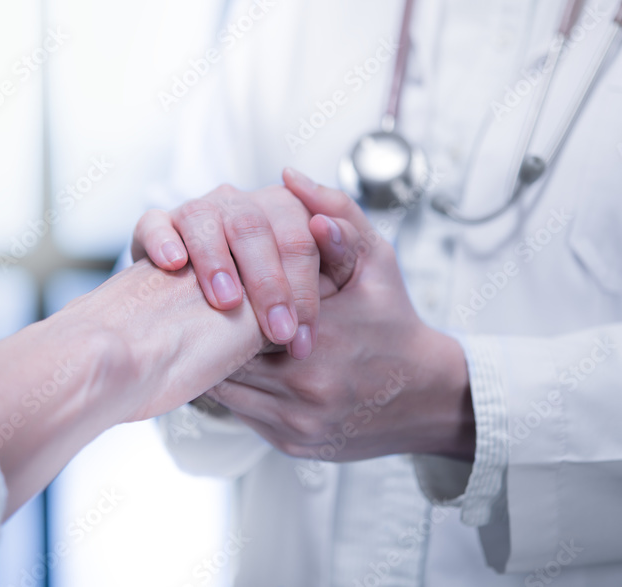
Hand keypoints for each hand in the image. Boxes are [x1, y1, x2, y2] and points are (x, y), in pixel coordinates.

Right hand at [132, 181, 320, 359]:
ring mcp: (196, 213)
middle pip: (254, 229)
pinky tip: (174, 264)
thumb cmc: (269, 307)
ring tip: (228, 303)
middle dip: (268, 283)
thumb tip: (332, 229)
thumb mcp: (319, 285)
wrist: (200, 321)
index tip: (303, 336)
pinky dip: (163, 240)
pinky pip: (154, 224)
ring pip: (205, 221)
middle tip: (276, 333)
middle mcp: (239, 205)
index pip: (299, 238)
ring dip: (217, 260)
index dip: (304, 288)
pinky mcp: (155, 227)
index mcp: (283, 210)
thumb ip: (339, 257)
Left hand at [206, 170, 475, 461]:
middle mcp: (303, 390)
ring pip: (224, 391)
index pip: (236, 318)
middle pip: (223, 357)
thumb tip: (290, 179)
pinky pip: (242, 415)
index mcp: (319, 341)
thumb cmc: (395, 321)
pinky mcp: (289, 444)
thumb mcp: (376, 261)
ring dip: (214, 363)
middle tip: (193, 305)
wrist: (428, 394)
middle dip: (208, 331)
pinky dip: (235, 390)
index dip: (215, 297)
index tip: (205, 277)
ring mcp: (294, 423)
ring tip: (206, 333)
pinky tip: (234, 365)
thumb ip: (338, 214)